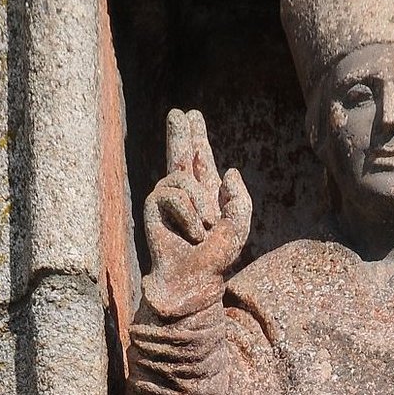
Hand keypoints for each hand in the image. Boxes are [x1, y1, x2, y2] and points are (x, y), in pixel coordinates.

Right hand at [143, 109, 251, 314]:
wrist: (193, 282)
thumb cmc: (216, 259)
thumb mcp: (239, 227)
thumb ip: (240, 198)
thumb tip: (228, 170)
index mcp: (208, 196)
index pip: (201, 160)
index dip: (196, 137)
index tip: (191, 115)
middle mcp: (187, 194)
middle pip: (181, 154)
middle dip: (180, 132)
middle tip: (179, 113)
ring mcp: (168, 200)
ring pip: (181, 176)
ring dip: (198, 204)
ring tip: (203, 230)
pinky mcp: (153, 209)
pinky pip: (172, 194)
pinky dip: (187, 214)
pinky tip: (191, 233)